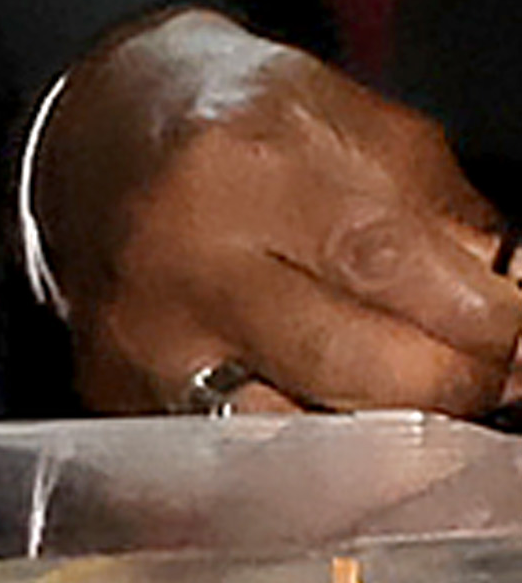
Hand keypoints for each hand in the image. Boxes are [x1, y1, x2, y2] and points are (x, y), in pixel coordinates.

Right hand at [31, 7, 520, 421]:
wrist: (101, 129)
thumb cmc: (244, 123)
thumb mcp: (355, 125)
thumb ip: (443, 213)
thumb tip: (510, 301)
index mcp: (247, 163)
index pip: (387, 266)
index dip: (484, 322)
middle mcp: (184, 255)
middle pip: (350, 365)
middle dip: (451, 385)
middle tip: (490, 376)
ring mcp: (143, 336)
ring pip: (298, 436)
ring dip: (387, 436)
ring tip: (420, 405)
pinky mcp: (118, 393)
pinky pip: (238, 458)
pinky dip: (307, 459)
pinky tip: (339, 427)